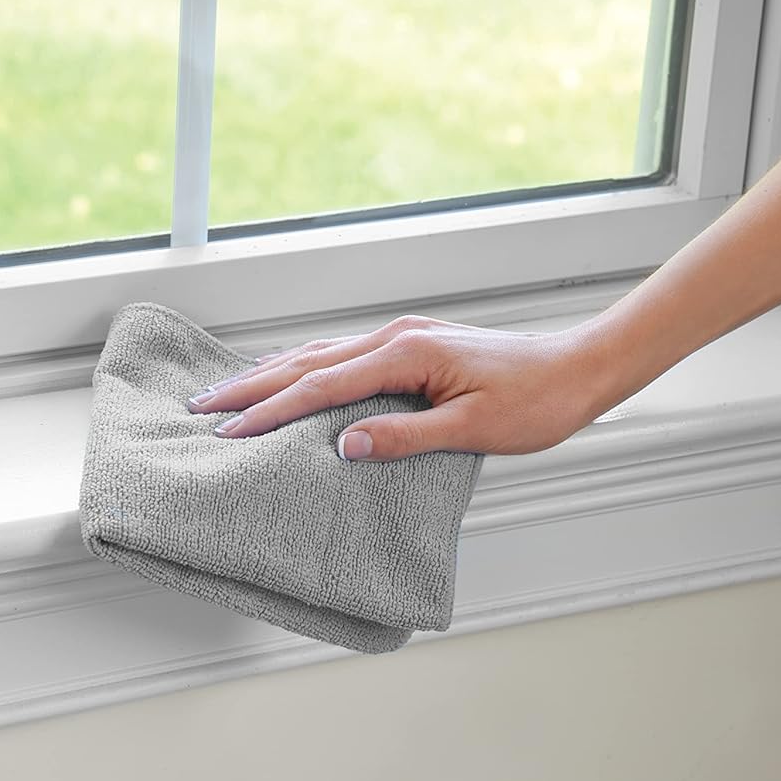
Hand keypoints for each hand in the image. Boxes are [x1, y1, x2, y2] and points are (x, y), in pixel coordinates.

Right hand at [185, 314, 613, 460]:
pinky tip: (292, 374)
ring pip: (321, 353)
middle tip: (203, 408)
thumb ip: (406, 437)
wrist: (577, 368)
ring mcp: (404, 337)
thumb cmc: (536, 400)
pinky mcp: (414, 345)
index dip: (271, 411)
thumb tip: (345, 444)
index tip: (229, 432)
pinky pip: (343, 354)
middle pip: (308, 361)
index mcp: (407, 354)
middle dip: (252, 386)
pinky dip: (306, 366)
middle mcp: (398, 337)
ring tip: (229, 392)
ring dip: (272, 373)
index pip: (321, 386)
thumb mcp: (473, 428)